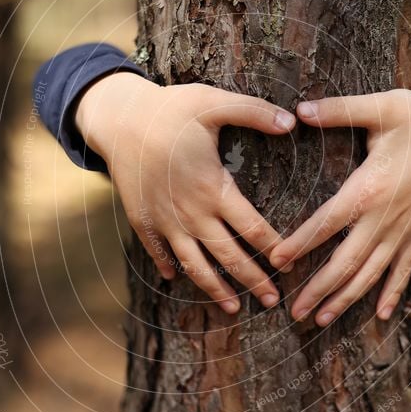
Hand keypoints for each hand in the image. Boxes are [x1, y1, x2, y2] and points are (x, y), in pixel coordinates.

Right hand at [75, 72, 295, 313]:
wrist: (118, 118)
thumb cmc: (170, 109)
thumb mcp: (214, 102)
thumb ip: (254, 112)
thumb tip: (292, 121)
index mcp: (214, 189)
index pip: (253, 228)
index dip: (274, 250)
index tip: (290, 264)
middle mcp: (191, 213)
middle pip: (229, 257)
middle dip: (254, 281)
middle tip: (274, 301)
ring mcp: (165, 221)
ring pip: (195, 265)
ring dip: (216, 289)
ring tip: (234, 309)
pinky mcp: (143, 220)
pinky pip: (158, 252)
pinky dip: (169, 267)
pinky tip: (176, 279)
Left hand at [269, 80, 410, 324]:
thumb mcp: (382, 107)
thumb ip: (339, 110)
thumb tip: (299, 109)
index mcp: (369, 188)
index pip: (326, 222)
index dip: (300, 243)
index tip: (277, 261)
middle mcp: (385, 218)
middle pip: (346, 263)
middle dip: (318, 290)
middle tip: (293, 312)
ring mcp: (403, 230)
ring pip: (370, 274)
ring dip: (345, 299)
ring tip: (320, 320)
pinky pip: (403, 270)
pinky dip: (392, 293)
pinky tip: (380, 315)